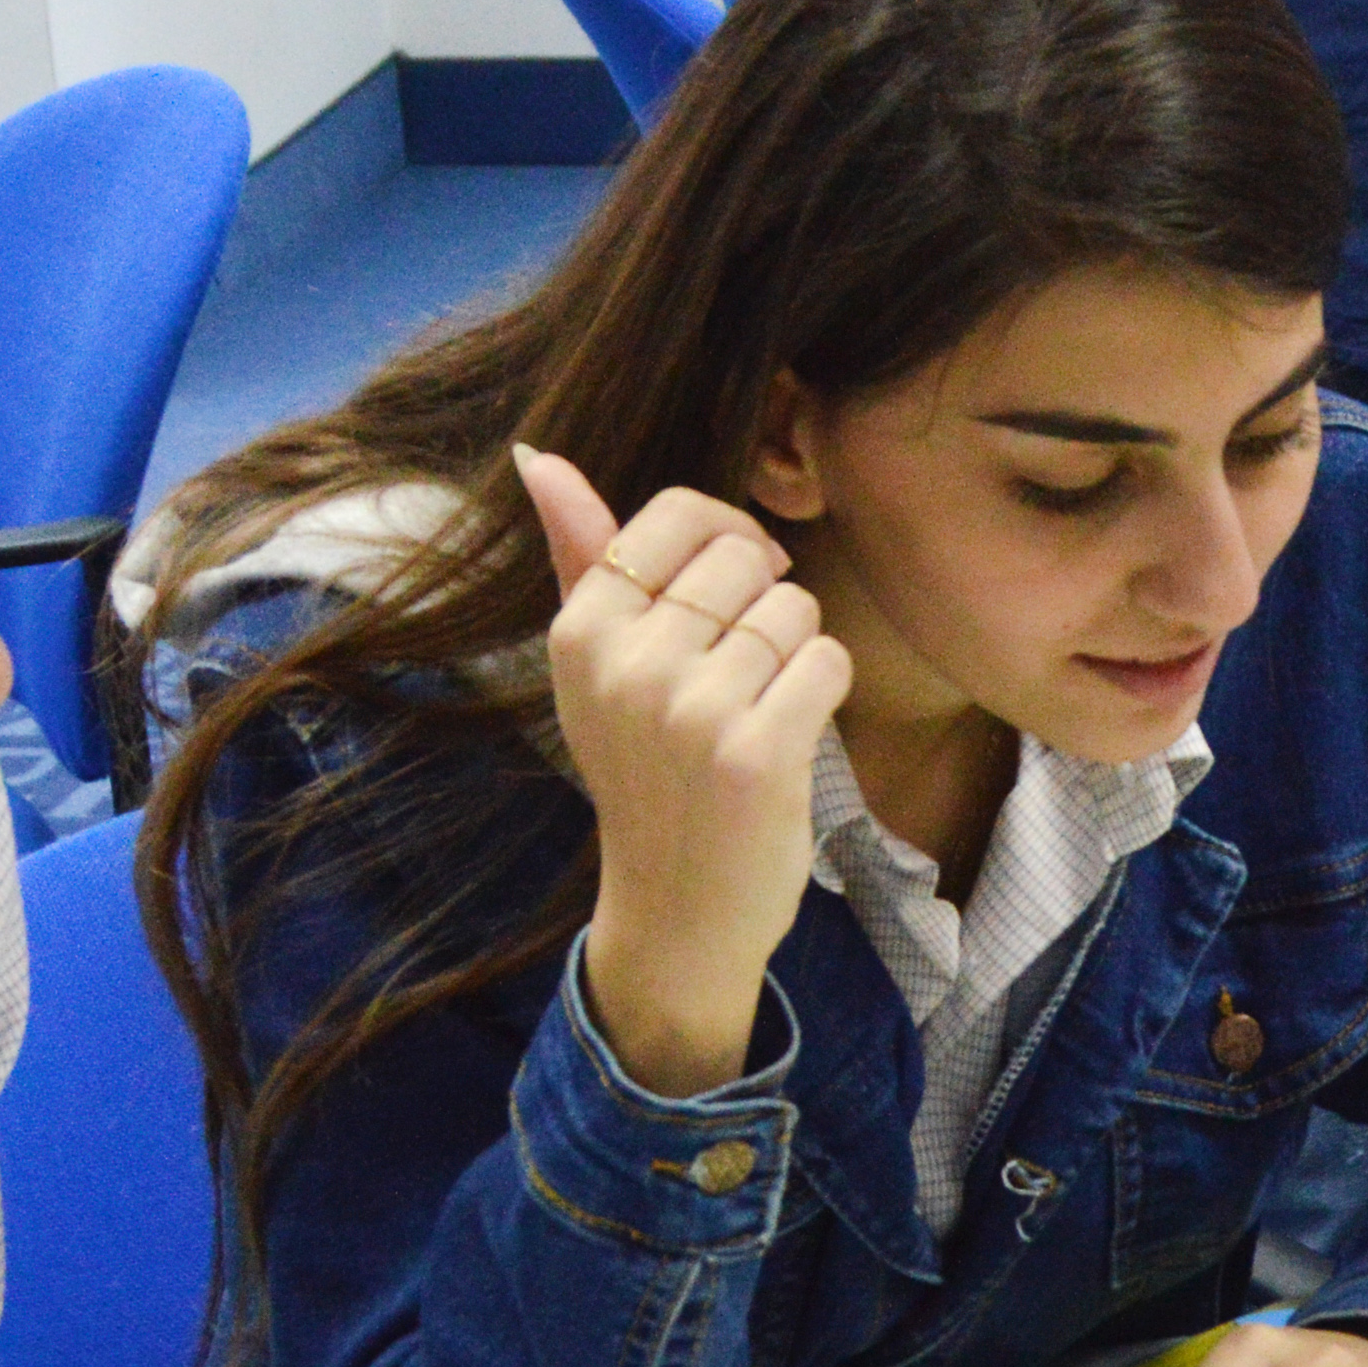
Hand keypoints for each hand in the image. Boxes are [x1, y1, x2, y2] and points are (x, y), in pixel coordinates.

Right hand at [525, 445, 853, 1100]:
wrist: (675, 910)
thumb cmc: (647, 774)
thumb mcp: (594, 667)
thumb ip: (579, 555)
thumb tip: (539, 457)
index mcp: (580, 630)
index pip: (677, 514)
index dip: (730, 538)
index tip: (738, 583)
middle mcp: (625, 663)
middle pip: (745, 559)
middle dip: (765, 603)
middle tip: (743, 672)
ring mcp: (688, 709)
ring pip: (795, 609)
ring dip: (797, 654)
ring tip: (758, 710)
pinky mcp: (755, 753)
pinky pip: (829, 661)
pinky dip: (825, 691)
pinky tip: (789, 736)